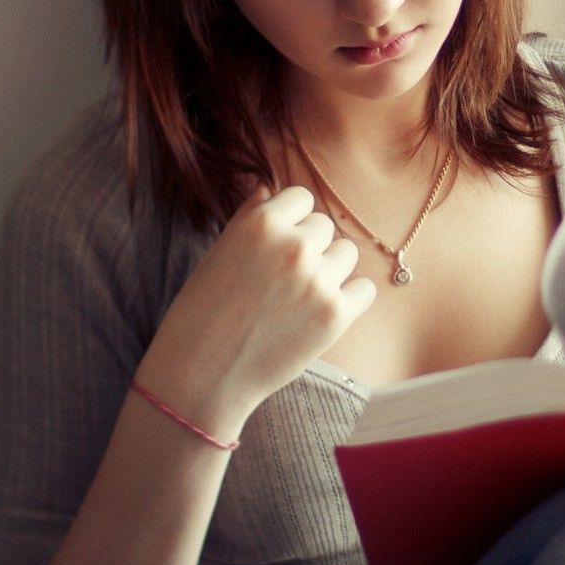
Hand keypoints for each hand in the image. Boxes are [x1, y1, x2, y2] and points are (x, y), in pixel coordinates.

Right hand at [135, 183, 375, 435]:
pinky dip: (349, 299)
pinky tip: (321, 312)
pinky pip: (364, 290)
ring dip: (331, 270)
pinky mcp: (336, 315)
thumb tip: (269, 188)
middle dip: (309, 247)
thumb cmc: (201, 313)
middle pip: (325, 227)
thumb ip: (249, 218)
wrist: (202, 376)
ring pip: (347, 254)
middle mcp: (293, 246)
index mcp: (261, 223)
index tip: (276, 247)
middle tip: (283, 280)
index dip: (290, 222)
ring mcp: (318, 280)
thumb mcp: (217, 254)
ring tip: (300, 296)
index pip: (301, 199)